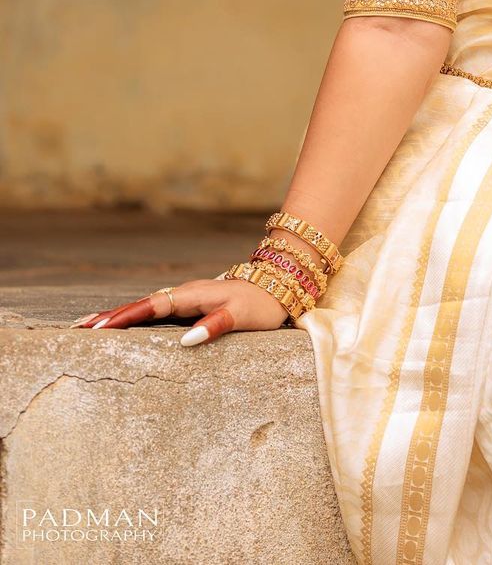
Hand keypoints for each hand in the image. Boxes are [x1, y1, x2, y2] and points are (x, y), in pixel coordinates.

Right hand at [69, 278, 289, 345]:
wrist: (278, 287)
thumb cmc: (260, 304)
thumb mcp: (240, 316)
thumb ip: (214, 326)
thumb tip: (185, 341)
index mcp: (190, 296)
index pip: (149, 309)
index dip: (122, 318)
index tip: (94, 328)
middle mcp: (183, 297)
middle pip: (138, 307)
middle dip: (108, 317)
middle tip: (75, 329)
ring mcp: (185, 303)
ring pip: (145, 311)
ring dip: (117, 318)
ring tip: (87, 328)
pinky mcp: (191, 311)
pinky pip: (156, 316)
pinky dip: (135, 321)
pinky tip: (124, 330)